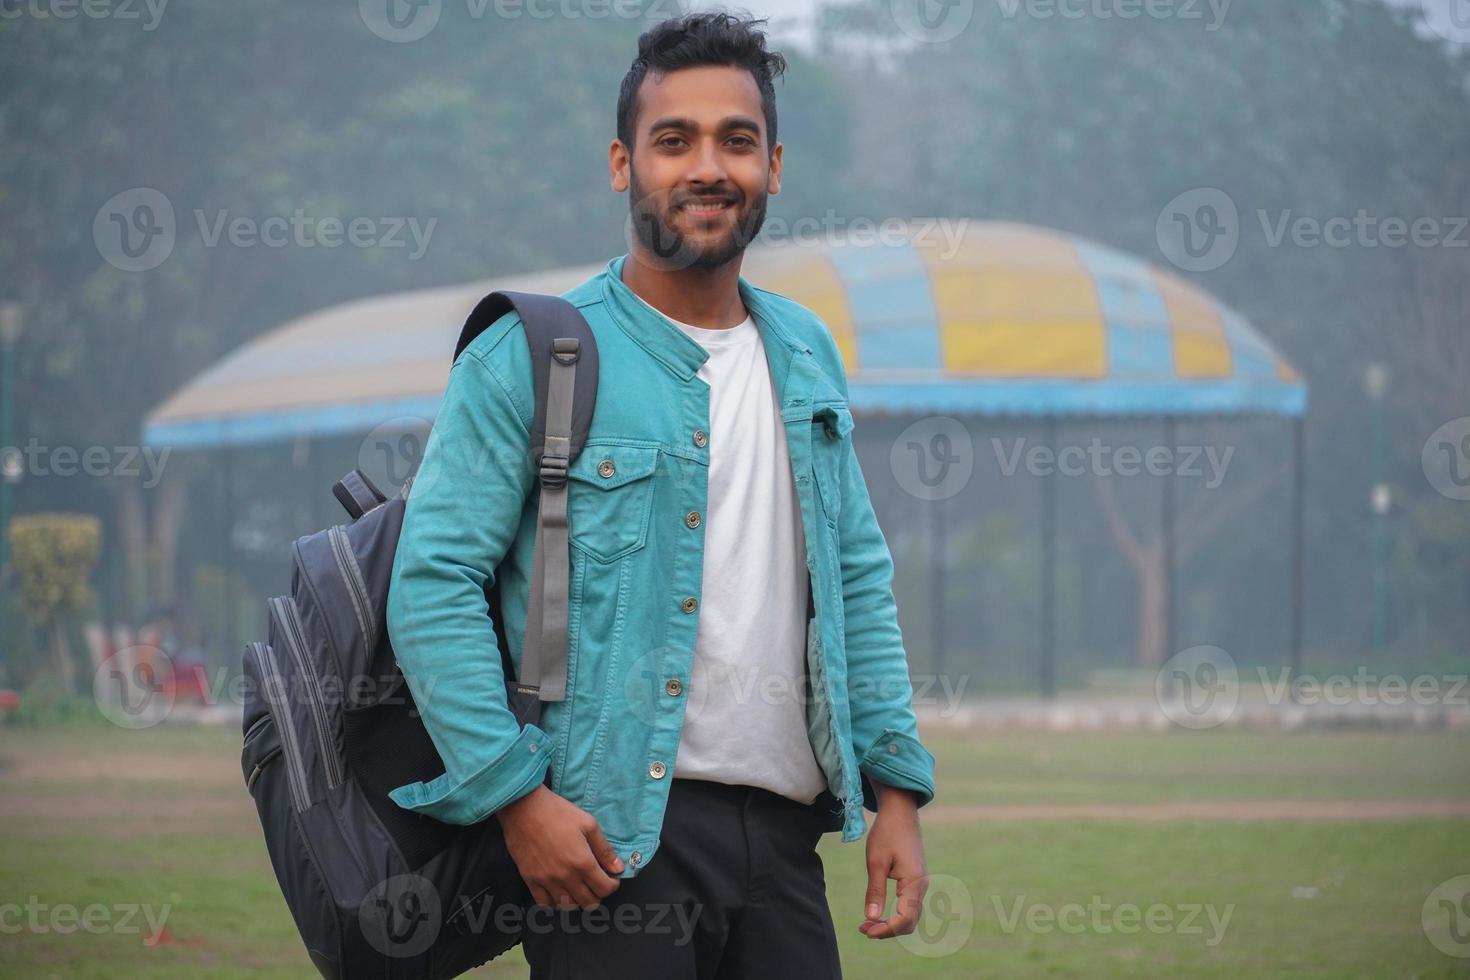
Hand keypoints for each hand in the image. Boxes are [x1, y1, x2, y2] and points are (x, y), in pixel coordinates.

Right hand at [495, 785, 622, 910]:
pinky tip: (559, 891)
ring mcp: (547, 881)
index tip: (611, 877)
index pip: (604, 889)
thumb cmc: (558, 812)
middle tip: (596, 882)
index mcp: (583, 862)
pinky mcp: (530, 880)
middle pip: (588, 902)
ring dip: (577, 899)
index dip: (612, 885)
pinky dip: (555, 902)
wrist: (524, 808)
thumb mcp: (588, 824)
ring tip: (578, 887)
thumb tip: (618, 868)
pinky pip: (545, 903)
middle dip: (598, 894)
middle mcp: (566, 877)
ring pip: (568, 906)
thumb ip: (604, 849)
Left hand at [859, 784, 927, 938]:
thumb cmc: (887, 834)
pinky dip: (896, 914)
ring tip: (868, 924)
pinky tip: (879, 913)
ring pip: (910, 915)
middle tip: (863, 929)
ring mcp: (921, 883)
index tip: (866, 931)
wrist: (900, 813)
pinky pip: (909, 905)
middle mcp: (921, 886)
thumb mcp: (876, 862)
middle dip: (888, 930)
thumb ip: (875, 891)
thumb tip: (871, 918)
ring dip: (891, 924)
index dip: (886, 930)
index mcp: (914, 882)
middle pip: (910, 922)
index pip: (904, 919)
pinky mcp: (916, 880)